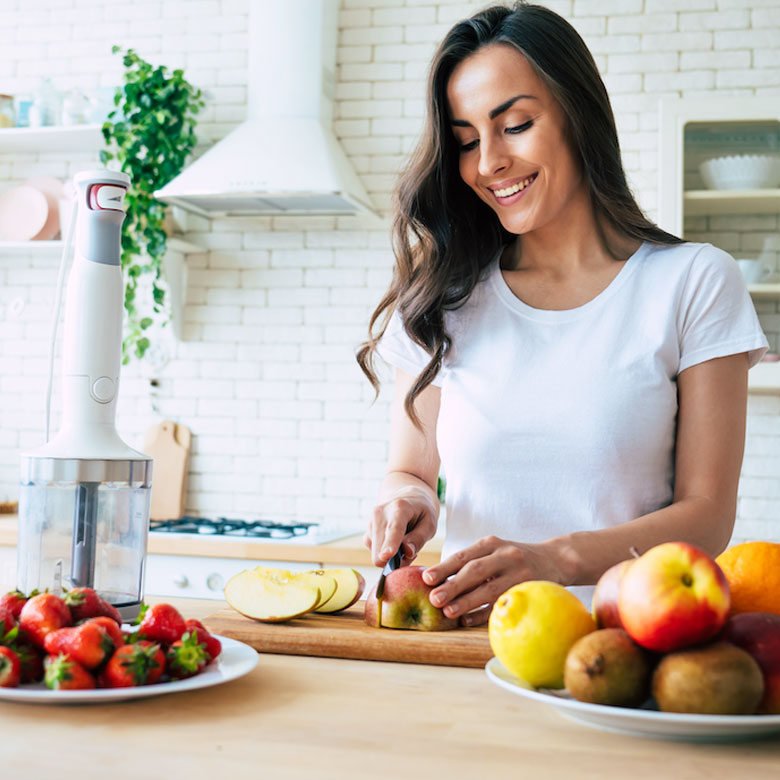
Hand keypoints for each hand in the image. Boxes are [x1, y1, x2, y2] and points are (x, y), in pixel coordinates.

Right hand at [364, 487, 437, 567]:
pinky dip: (385, 551)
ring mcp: (371, 521)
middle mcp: (380, 513)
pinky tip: (395, 542)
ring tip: (404, 543)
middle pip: (380, 549)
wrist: (407, 497)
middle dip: (395, 559)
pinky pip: (374, 551)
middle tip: (411, 551)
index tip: (387, 556)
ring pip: (376, 554)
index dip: (390, 544)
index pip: (393, 529)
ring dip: (391, 555)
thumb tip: (407, 552)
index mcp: (399, 507)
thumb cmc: (421, 511)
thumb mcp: (430, 523)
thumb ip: (419, 538)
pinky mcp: (367, 531)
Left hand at [422, 536, 564, 626]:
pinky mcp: (529, 589)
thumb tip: (436, 581)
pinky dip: (484, 613)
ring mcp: (519, 572)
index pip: (464, 556)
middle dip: (452, 585)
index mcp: (491, 543)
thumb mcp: (495, 551)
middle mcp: (505, 555)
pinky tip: (468, 620)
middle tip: (433, 598)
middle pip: (475, 570)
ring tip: (448, 612)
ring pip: (489, 589)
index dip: (444, 567)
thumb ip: (471, 562)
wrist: (556, 559)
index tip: (426, 578)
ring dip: (467, 602)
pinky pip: (504, 603)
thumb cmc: (513, 559)